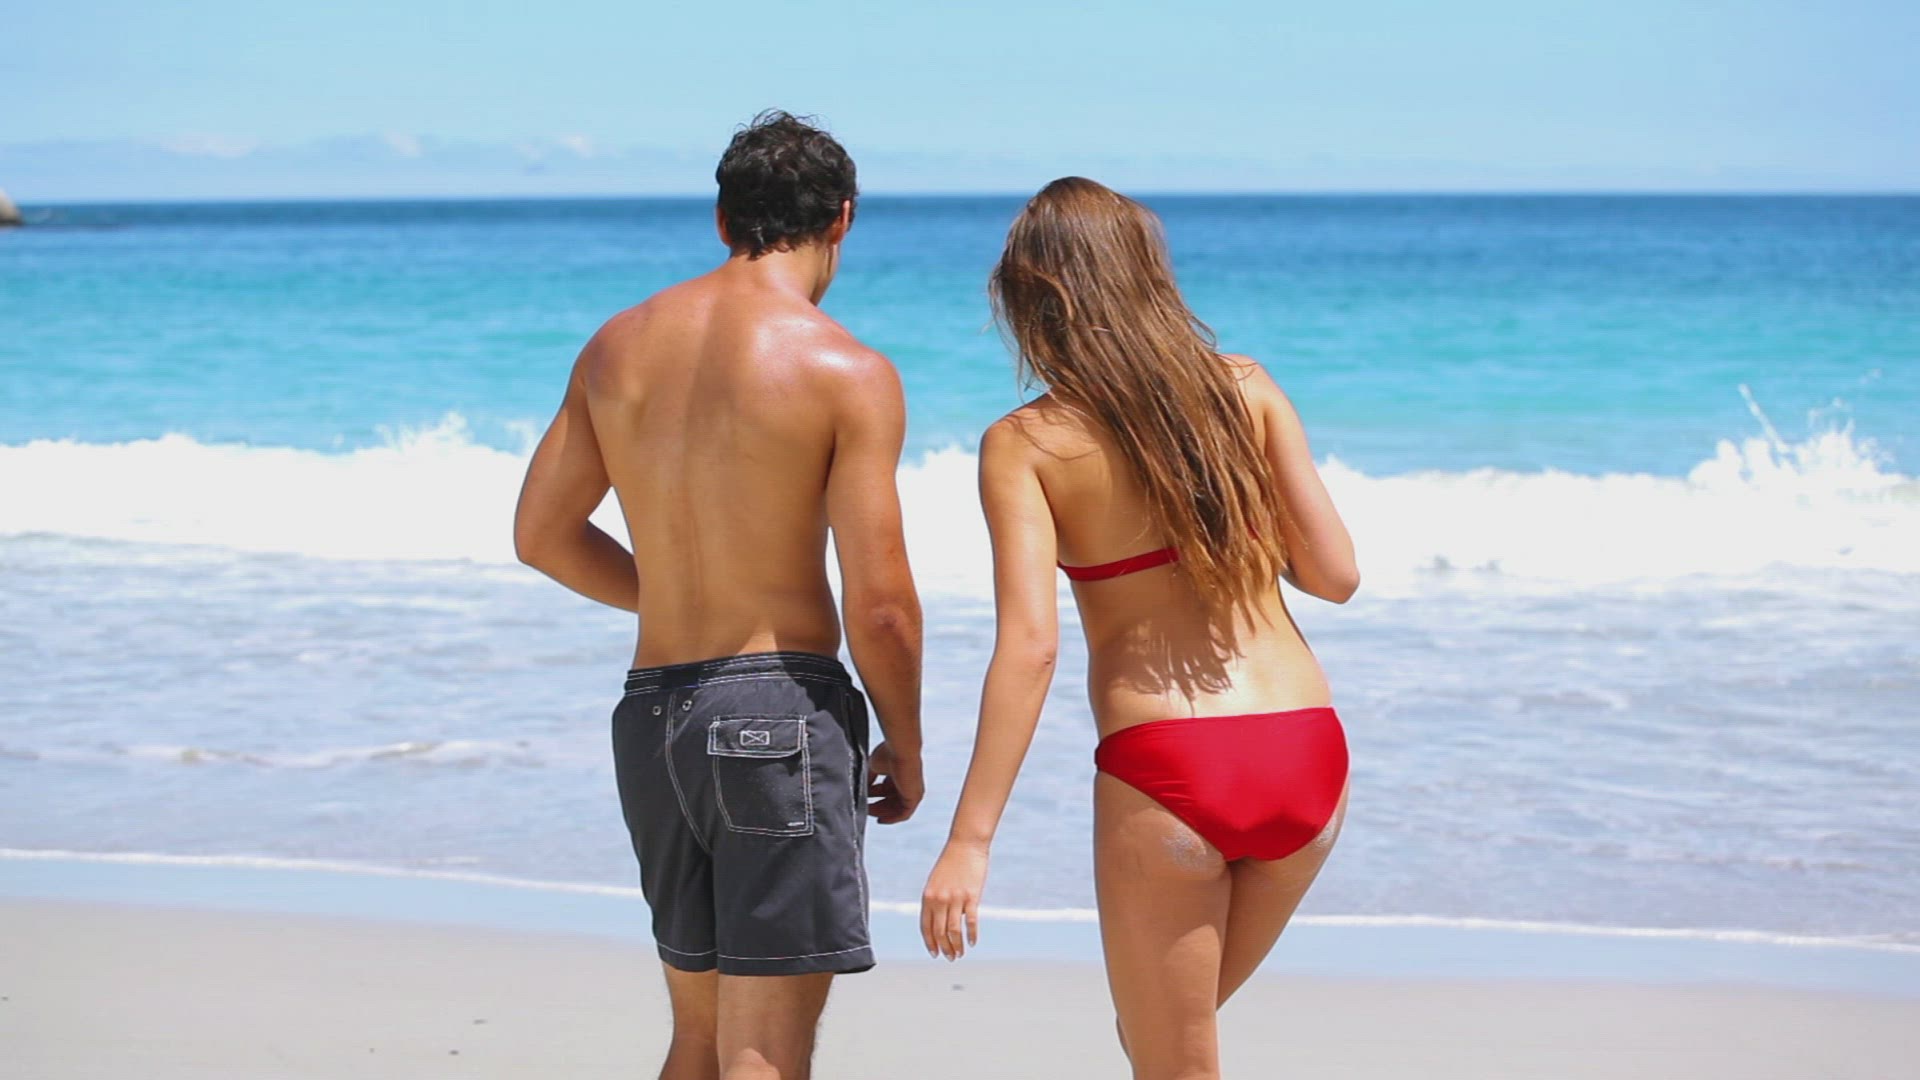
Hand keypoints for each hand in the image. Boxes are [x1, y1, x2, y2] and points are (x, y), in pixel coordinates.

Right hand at [866, 742, 923, 823]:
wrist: (901, 750)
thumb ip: (869, 778)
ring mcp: (912, 791)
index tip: (863, 799)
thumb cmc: (889, 753)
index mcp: (898, 774)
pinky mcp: (914, 797)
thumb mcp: (874, 766)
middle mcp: (906, 784)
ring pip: (896, 808)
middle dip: (876, 805)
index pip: (886, 789)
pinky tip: (881, 820)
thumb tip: (863, 788)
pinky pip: (904, 814)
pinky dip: (892, 818)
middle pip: (890, 800)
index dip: (874, 795)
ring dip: (882, 812)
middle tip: (864, 808)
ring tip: (868, 812)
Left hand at [920, 840, 988, 959]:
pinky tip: (973, 942)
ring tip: (960, 954)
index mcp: (928, 897)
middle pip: (939, 932)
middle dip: (944, 948)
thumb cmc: (952, 862)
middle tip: (950, 957)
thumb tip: (942, 920)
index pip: (926, 927)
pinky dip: (971, 935)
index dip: (930, 942)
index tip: (935, 953)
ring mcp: (955, 898)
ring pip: (954, 931)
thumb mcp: (937, 882)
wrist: (965, 844)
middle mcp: (939, 899)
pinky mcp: (971, 896)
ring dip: (957, 946)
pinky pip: (971, 921)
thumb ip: (936, 900)